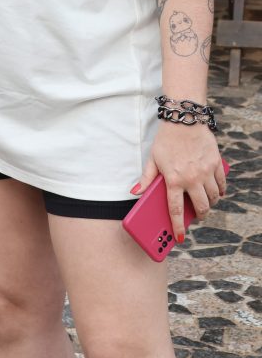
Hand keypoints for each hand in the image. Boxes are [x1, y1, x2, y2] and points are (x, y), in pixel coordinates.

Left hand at [133, 122, 226, 240]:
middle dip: (199, 216)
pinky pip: (222, 184)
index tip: (179, 237)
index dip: (177, 226)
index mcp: (174, 180)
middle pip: (201, 207)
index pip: (175, 210)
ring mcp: (206, 172)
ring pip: (213, 197)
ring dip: (210, 203)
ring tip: (205, 203)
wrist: (184, 120)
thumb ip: (146, 178)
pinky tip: (216, 192)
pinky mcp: (215, 164)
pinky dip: (220, 191)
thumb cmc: (166, 140)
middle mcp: (192, 178)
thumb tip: (135, 192)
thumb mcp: (152, 159)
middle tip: (196, 216)